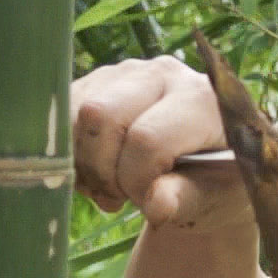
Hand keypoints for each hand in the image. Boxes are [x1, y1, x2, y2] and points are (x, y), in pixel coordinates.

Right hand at [71, 54, 238, 226]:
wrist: (207, 164)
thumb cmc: (216, 184)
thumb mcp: (213, 199)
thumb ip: (186, 200)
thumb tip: (156, 205)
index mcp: (202, 100)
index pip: (147, 138)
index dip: (136, 182)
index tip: (149, 204)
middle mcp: (164, 73)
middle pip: (101, 115)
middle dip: (102, 170)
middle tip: (121, 197)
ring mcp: (127, 72)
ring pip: (74, 113)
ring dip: (82, 163)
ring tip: (111, 187)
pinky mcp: (98, 80)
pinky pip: (61, 113)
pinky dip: (70, 152)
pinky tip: (97, 171)